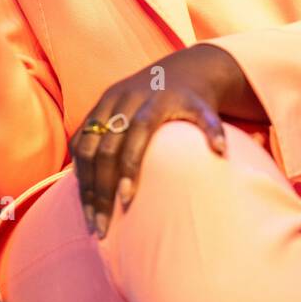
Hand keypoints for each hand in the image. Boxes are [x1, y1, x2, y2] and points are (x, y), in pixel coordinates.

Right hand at [68, 44, 248, 237]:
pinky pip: (79, 141)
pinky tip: (85, 197)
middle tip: (102, 227)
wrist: (173, 74)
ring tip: (91, 220)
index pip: (136, 133)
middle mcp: (124, 100)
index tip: (127, 200)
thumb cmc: (191, 103)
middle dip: (101, 189)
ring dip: (85, 185)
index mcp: (153, 101)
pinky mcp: (94, 109)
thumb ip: (213, 129)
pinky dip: (78, 169)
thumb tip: (221, 151)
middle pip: (104, 147)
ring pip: (86, 147)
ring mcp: (105, 103)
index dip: (129, 166)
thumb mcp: (206, 111)